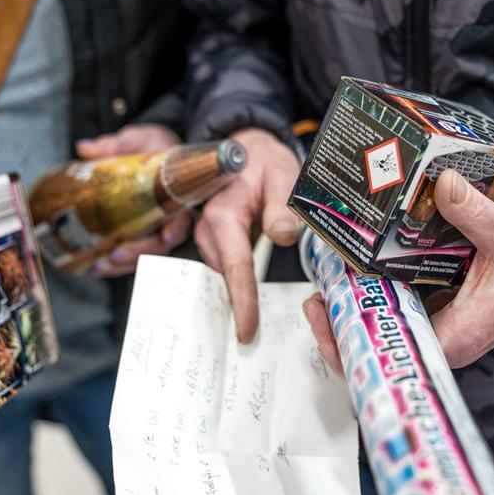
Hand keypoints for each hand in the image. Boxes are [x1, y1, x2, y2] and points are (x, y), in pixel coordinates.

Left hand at [75, 124, 191, 276]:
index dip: (176, 228)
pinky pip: (132, 255)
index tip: (166, 236)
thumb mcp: (137, 140)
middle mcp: (169, 217)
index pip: (183, 216)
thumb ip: (114, 145)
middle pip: (161, 244)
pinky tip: (96, 267)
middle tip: (117, 254)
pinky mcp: (140, 236)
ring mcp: (154, 229)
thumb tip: (84, 148)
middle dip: (139, 252)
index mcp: (176, 194)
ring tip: (100, 265)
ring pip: (145, 255)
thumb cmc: (153, 147)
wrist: (155, 153)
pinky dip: (115, 265)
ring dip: (124, 265)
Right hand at [194, 127, 300, 342]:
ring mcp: (209, 240)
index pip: (236, 266)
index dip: (242, 301)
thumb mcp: (282, 175)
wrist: (245, 150)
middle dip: (239, 309)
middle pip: (226, 279)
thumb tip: (284, 236)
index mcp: (224, 215)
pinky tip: (251, 306)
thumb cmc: (264, 162)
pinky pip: (227, 272)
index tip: (246, 331)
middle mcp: (209, 231)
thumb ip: (283, 206)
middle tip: (254, 344)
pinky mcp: (215, 246)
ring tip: (254, 329)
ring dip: (238, 299)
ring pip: (225, 278)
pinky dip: (238, 287)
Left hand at [304, 168, 493, 371]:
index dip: (350, 344)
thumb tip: (443, 182)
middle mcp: (444, 339)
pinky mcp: (442, 310)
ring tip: (328, 280)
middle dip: (342, 325)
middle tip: (316, 294)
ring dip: (357, 308)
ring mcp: (442, 326)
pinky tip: (359, 269)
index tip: (323, 316)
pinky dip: (379, 293)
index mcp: (457, 336)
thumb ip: (475, 210)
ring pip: (387, 328)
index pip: (392, 356)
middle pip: (380, 347)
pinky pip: (401, 309)